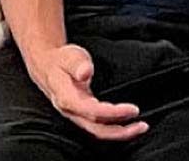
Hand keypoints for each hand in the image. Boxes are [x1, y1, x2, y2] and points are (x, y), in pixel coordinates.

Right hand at [33, 44, 147, 140]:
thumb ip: (78, 63)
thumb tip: (85, 72)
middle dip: (121, 130)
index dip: (113, 113)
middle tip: (142, 124)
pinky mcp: (82, 115)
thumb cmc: (61, 60)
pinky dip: (114, 128)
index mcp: (66, 97)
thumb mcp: (70, 55)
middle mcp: (71, 111)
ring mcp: (76, 115)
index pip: (92, 111)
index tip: (132, 109)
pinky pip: (99, 127)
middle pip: (97, 128)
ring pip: (99, 131)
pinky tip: (126, 124)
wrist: (47, 66)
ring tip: (140, 127)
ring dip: (120, 132)